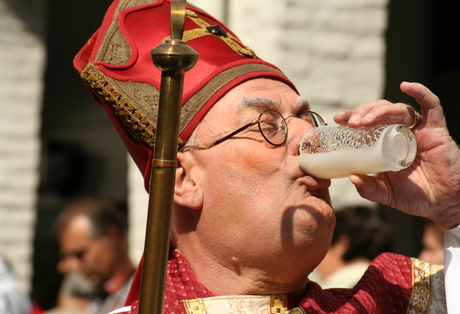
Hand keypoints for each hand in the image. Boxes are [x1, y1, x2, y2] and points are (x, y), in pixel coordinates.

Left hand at [334, 82, 459, 228]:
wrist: (444, 204)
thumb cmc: (416, 197)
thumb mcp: (386, 193)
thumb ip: (369, 188)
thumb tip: (352, 177)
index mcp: (386, 144)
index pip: (367, 124)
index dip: (352, 118)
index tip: (338, 120)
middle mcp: (400, 133)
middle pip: (380, 112)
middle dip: (363, 112)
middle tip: (350, 122)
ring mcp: (417, 130)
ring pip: (397, 109)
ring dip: (379, 110)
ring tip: (365, 120)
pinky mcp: (436, 130)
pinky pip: (431, 105)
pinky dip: (420, 92)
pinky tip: (407, 86)